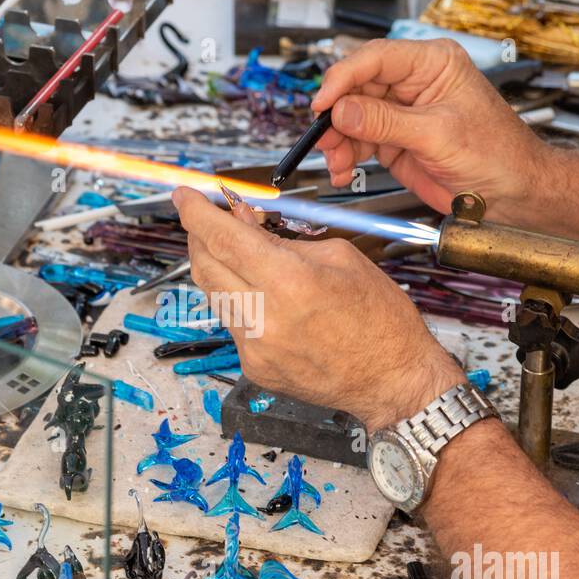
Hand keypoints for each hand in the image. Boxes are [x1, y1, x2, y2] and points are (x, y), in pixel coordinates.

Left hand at [171, 187, 465, 430]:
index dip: (196, 213)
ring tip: (241, 254)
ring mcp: (256, 348)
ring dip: (219, 268)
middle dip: (200, 236)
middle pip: (205, 266)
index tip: (185, 196)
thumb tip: (245, 222)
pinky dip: (239, 301)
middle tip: (209, 220)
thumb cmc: (380, 321)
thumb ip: (285, 239)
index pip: (222, 238)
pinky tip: (262, 295)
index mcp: (290, 282)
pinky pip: (233, 323)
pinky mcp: (255, 368)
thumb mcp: (341, 258)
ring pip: (214, 295)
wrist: (393, 381)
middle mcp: (265, 318)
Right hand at [310, 38, 549, 212]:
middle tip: (324, 139)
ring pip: (353, 117)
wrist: (513, 194)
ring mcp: (403, 113)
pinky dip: (347, 157)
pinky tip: (344, 169)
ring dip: (338, 141)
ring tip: (337, 162)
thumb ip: (386, 121)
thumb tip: (343, 110)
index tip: (323, 103)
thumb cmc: (498, 155)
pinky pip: (360, 142)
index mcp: (433, 63)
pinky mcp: (396, 140)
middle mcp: (414, 83)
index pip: (375, 59)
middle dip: (336, 116)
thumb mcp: (437, 134)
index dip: (343, 79)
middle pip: (357, 88)